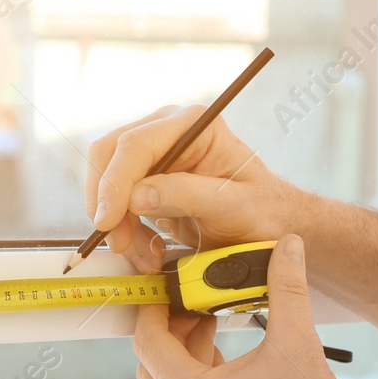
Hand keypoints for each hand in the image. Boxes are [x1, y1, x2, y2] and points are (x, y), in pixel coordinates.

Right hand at [86, 105, 300, 272]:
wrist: (270, 225)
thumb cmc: (262, 210)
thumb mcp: (233, 206)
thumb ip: (188, 195)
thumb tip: (137, 195)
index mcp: (194, 124)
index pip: (136, 145)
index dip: (114, 183)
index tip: (108, 221)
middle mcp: (168, 130)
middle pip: (110, 155)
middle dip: (108, 202)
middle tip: (119, 241)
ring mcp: (155, 153)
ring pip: (107, 180)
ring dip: (117, 222)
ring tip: (145, 254)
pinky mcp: (148, 179)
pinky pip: (118, 200)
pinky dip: (125, 229)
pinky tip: (148, 248)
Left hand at [133, 236, 362, 378]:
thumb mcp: (299, 346)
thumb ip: (287, 290)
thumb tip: (287, 245)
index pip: (147, 342)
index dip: (153, 308)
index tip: (168, 286)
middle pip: (150, 366)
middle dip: (166, 330)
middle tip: (192, 304)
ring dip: (183, 355)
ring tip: (214, 326)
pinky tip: (230, 362)